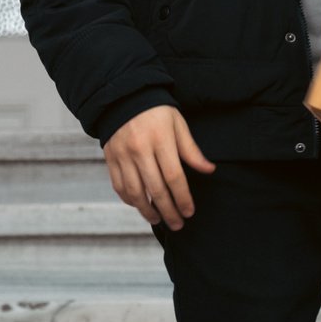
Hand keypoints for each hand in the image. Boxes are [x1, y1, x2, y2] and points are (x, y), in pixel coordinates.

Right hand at [103, 105, 215, 230]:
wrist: (122, 96)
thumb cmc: (156, 110)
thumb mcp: (178, 124)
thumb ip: (191, 150)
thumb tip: (209, 170)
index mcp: (160, 140)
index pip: (174, 177)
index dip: (182, 198)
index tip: (189, 211)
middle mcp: (140, 150)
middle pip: (156, 189)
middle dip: (169, 211)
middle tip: (178, 225)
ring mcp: (123, 155)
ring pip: (135, 192)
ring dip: (148, 210)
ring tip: (158, 219)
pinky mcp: (111, 158)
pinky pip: (119, 186)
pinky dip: (130, 200)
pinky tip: (140, 205)